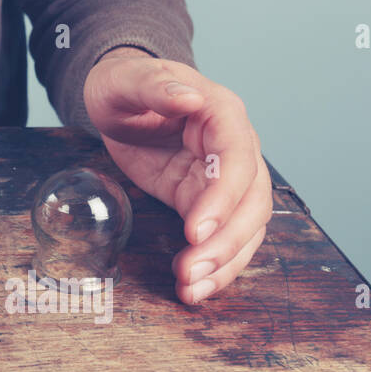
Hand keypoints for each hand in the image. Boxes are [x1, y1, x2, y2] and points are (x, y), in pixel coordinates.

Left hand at [83, 47, 272, 304]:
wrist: (120, 97)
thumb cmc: (124, 83)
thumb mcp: (128, 80)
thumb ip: (156, 86)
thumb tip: (190, 97)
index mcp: (222, 114)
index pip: (237, 161)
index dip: (222, 198)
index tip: (195, 230)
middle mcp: (235, 148)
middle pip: (250, 203)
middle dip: (225, 243)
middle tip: (191, 273)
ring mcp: (224, 178)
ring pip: (244, 228)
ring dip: (224, 264)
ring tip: (191, 291)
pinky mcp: (205, 200)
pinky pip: (222, 237)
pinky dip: (214, 265)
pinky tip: (194, 289)